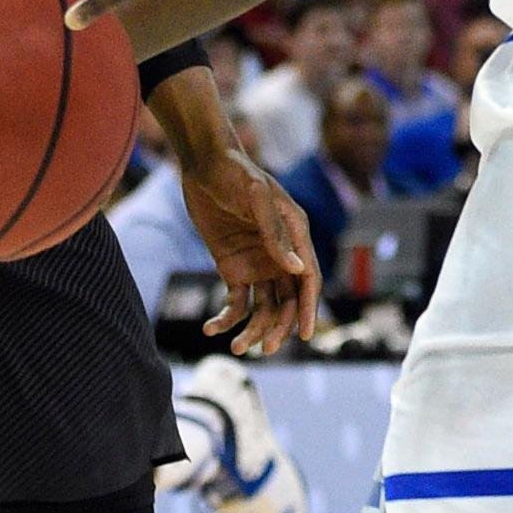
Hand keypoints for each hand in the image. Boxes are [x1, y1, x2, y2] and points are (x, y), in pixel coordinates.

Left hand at [174, 141, 321, 356]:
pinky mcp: (233, 268)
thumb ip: (275, 232)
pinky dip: (226, 320)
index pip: (309, 279)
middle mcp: (281, 254)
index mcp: (296, 235)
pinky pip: (236, 302)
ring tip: (236, 347)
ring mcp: (258, 263)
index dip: (309, 308)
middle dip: (279, 327)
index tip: (305, 334)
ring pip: (264, 308)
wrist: (203, 164)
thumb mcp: (256, 196)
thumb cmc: (235, 172)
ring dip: (254, 329)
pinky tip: (211, 330)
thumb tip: (298, 270)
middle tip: (263, 348)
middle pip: (288, 301)